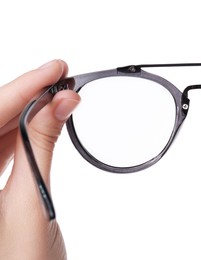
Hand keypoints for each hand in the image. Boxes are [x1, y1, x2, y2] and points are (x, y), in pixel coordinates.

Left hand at [0, 60, 79, 259]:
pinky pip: (3, 146)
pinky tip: (46, 119)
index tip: (54, 70)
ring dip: (29, 112)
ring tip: (59, 95)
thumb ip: (42, 147)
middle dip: (27, 95)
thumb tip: (60, 104)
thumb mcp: (32, 200)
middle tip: (61, 78)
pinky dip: (28, 131)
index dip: (22, 89)